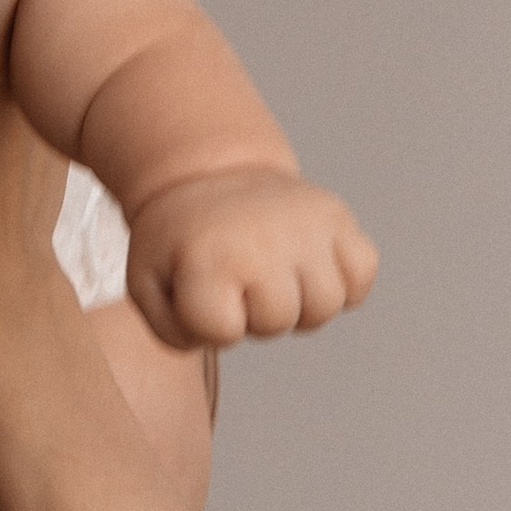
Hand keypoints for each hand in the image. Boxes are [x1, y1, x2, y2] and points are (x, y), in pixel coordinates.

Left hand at [122, 167, 377, 349]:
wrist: (210, 174)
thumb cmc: (179, 243)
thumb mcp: (148, 284)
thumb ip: (174, 331)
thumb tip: (229, 335)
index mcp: (208, 256)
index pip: (225, 332)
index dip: (212, 326)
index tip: (202, 294)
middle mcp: (263, 240)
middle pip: (278, 322)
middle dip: (256, 317)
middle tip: (240, 285)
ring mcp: (307, 226)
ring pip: (327, 305)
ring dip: (301, 307)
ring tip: (276, 283)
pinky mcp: (338, 216)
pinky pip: (362, 274)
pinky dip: (344, 284)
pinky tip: (309, 272)